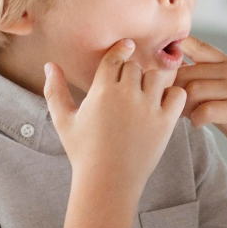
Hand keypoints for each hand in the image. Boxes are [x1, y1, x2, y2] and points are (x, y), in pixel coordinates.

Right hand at [44, 40, 186, 227]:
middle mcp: (127, 94)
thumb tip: (49, 65)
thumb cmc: (83, 152)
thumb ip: (55, 91)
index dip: (121, 50)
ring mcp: (148, 107)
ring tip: (144, 97)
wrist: (108, 181)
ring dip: (151, 83)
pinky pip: (178, 95)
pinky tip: (163, 105)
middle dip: (132, 74)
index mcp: (102, 90)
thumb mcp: (63, 121)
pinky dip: (173, 96)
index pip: (115, 57)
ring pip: (156, 77)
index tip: (128, 46)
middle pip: (135, 67)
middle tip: (129, 89)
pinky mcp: (165, 122)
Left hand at [174, 36, 226, 227]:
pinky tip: (198, 123)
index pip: (192, 44)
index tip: (161, 68)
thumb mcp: (219, 86)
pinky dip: (196, 119)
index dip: (172, 51)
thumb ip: (197, 74)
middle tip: (173, 105)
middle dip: (174, 91)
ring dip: (183, 106)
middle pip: (185, 73)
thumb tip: (161, 68)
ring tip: (185, 115)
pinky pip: (205, 111)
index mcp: (223, 60)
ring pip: (193, 91)